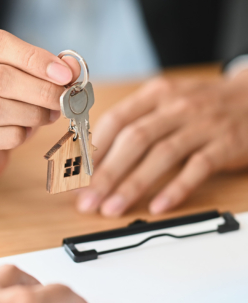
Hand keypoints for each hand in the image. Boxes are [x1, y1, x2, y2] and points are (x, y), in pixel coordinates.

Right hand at [0, 29, 79, 186]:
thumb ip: (42, 68)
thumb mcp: (16, 76)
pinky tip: (25, 132)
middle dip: (39, 90)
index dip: (34, 58)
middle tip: (63, 100)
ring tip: (47, 116)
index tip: (64, 74)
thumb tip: (72, 68)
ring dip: (31, 114)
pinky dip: (15, 135)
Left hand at [77, 70, 247, 216]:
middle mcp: (176, 106)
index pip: (115, 121)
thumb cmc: (201, 106)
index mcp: (155, 94)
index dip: (92, 150)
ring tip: (110, 208)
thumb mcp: (166, 102)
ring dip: (132, 185)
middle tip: (86, 200)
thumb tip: (94, 156)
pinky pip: (197, 168)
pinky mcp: (226, 144)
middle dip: (105, 174)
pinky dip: (176, 188)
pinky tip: (157, 207)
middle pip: (133, 140)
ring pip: (160, 155)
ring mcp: (202, 125)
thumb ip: (134, 122)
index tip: (75, 175)